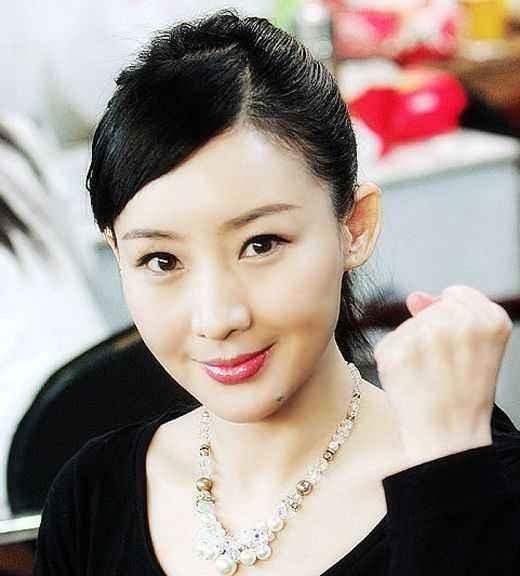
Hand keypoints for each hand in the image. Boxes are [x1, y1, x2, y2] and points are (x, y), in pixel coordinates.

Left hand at [373, 285, 512, 465]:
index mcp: (490, 320)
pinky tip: (410, 382)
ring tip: (429, 377)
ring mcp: (424, 336)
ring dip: (412, 348)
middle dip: (433, 335)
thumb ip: (449, 313)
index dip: (452, 321)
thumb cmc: (464, 394)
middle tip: (445, 370)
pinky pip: (388, 343)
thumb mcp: (476, 349)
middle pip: (430, 310)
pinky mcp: (394, 351)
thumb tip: (413, 297)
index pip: (456, 294)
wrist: (449, 439)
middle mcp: (458, 322)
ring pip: (408, 327)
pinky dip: (393, 361)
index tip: (459, 349)